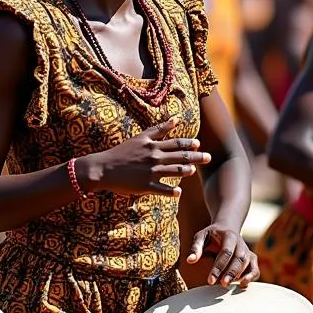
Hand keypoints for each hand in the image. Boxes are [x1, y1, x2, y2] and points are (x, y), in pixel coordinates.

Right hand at [78, 117, 210, 196]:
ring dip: (186, 171)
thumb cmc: (121, 152)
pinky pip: (162, 189)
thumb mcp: (140, 137)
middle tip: (208, 157)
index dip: (189, 144)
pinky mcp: (145, 186)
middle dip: (196, 157)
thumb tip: (176, 119)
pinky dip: (172, 191)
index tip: (198, 144)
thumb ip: (159, 129)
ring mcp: (150, 172)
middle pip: (180, 157)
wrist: (103, 168)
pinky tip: (178, 192)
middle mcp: (154, 157)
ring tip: (193, 171)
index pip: (176, 143)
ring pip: (175, 172)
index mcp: (153, 146)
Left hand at [187, 222, 259, 286]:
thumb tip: (190, 260)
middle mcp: (241, 243)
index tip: (210, 280)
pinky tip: (242, 285)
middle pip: (239, 259)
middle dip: (231, 272)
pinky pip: (255, 269)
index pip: (226, 252)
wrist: (226, 230)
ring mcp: (247, 251)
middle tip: (222, 284)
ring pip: (248, 264)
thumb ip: (196, 247)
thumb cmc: (212, 236)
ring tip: (227, 285)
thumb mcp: (201, 236)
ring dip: (239, 276)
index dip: (218, 267)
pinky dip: (251, 278)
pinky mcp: (251, 259)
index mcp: (229, 236)